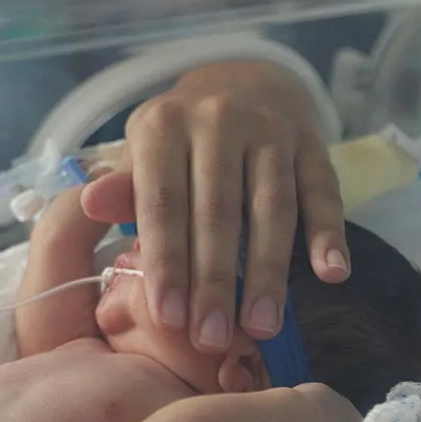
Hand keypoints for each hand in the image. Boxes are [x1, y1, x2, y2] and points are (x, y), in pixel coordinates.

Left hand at [81, 61, 349, 351]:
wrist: (240, 82)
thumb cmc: (178, 140)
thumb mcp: (141, 154)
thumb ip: (123, 187)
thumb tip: (88, 205)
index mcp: (162, 128)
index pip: (162, 203)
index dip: (166, 262)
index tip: (167, 318)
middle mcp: (217, 122)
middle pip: (218, 213)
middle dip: (214, 281)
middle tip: (211, 339)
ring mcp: (270, 130)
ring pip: (272, 208)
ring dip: (269, 272)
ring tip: (262, 327)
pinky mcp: (313, 141)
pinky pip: (323, 190)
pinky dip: (329, 232)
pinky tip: (332, 274)